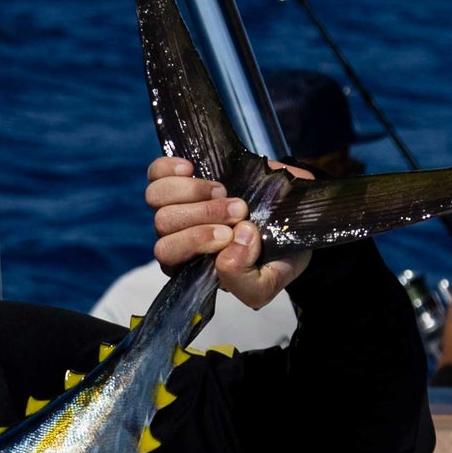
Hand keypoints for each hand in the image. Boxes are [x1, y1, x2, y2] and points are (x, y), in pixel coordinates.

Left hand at [147, 156, 311, 309]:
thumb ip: (249, 284)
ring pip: (156, 196)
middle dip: (202, 214)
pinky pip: (155, 172)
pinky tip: (192, 169)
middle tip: (239, 210)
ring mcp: (179, 206)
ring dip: (192, 191)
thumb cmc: (277, 252)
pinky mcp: (183, 179)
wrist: (296, 212)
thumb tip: (233, 245)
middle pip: (163, 224)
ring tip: (224, 192)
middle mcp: (178, 237)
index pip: (168, 256)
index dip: (197, 240)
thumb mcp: (270, 281)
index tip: (230, 234)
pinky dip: (170, 168)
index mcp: (190, 266)